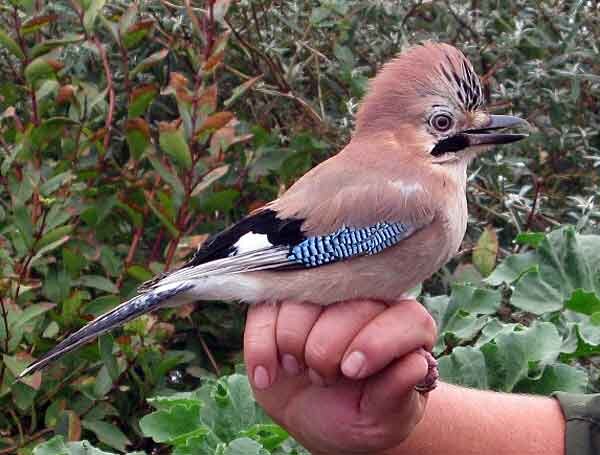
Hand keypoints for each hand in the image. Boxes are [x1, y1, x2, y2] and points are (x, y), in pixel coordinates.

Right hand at [243, 299, 436, 454]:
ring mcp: (321, 298)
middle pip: (347, 305)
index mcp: (405, 326)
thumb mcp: (383, 418)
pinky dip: (260, 347)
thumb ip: (397, 393)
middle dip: (327, 350)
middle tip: (325, 379)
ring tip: (299, 370)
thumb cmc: (360, 414)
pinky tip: (267, 376)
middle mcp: (366, 301)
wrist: (319, 418)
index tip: (352, 372)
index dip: (377, 343)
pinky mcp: (281, 305)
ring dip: (293, 345)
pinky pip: (264, 310)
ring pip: (301, 302)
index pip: (405, 317)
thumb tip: (414, 364)